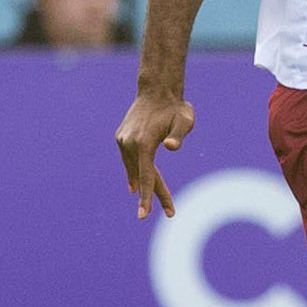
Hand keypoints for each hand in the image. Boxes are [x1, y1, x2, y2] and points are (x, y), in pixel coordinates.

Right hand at [116, 91, 195, 218]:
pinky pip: (129, 161)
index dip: (148, 197)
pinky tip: (134, 185)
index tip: (144, 215)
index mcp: (144, 143)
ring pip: (134, 169)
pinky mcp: (121, 138)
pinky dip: (134, 173)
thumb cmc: (176, 108)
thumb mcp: (185, 120)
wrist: (157, 91)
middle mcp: (129, 144)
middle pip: (143, 176)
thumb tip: (171, 147)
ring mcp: (123, 141)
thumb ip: (179, 134)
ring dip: (144, 184)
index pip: (147, 176)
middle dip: (154, 195)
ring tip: (150, 204)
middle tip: (172, 212)